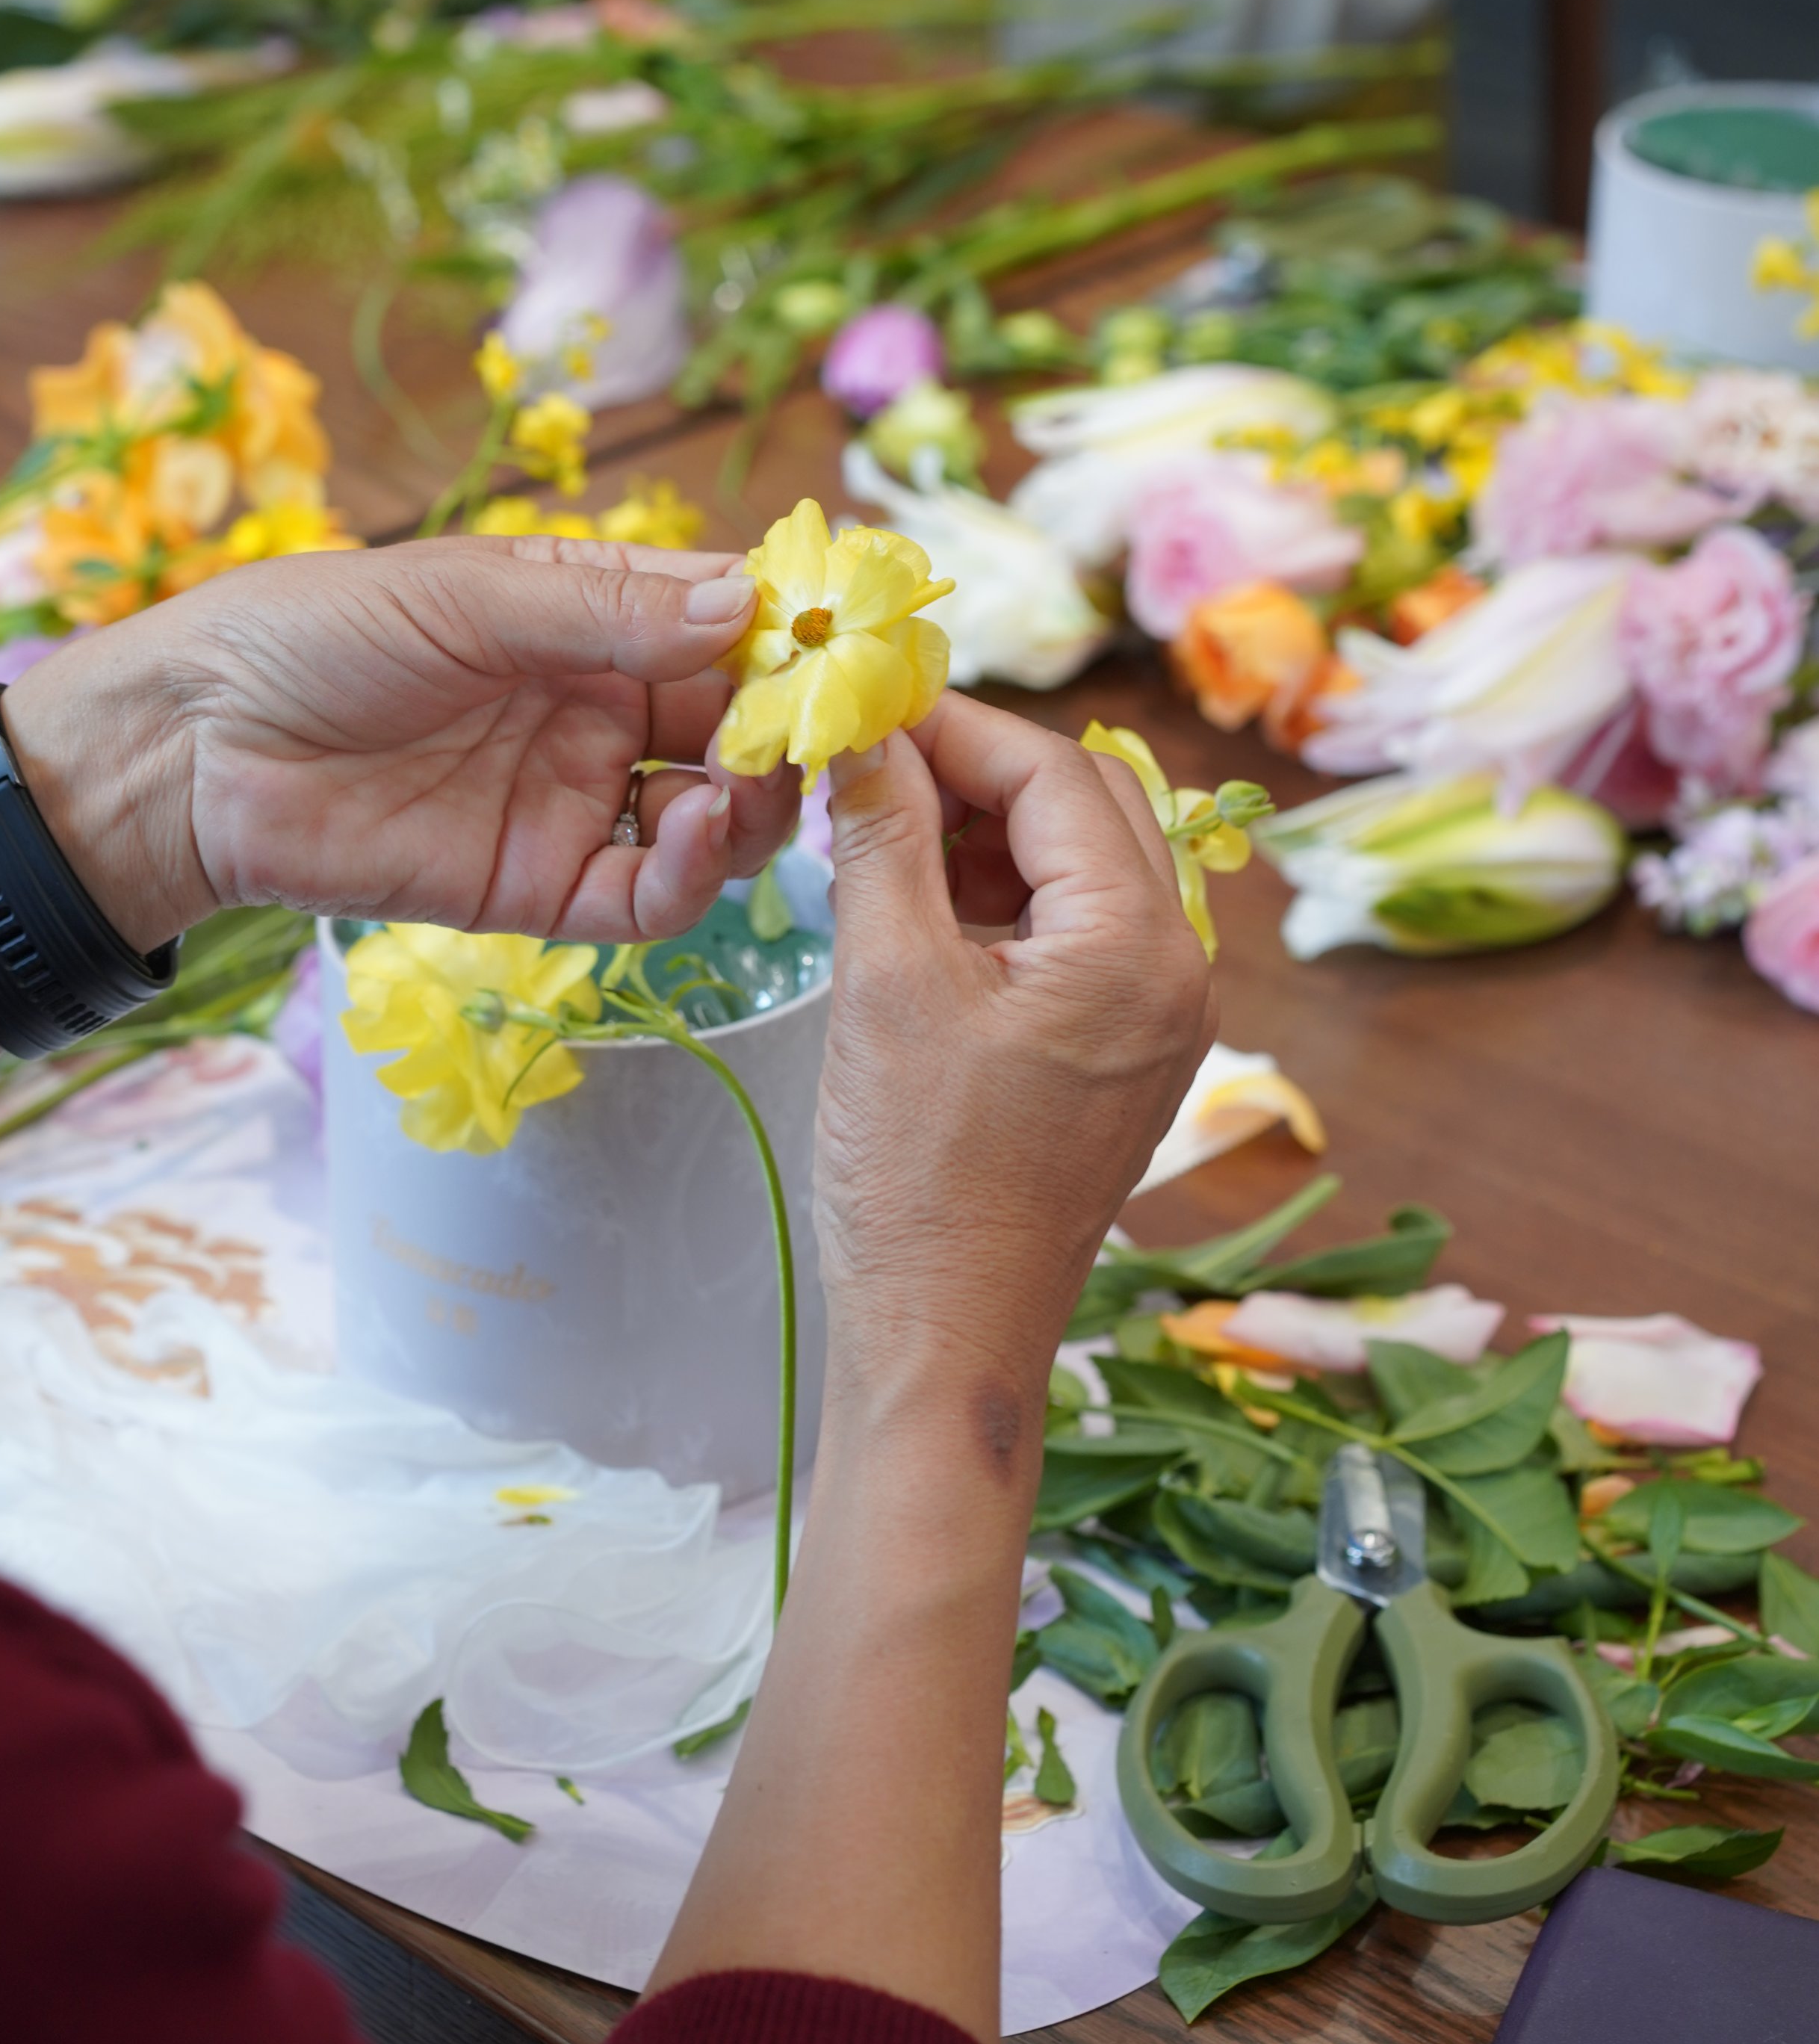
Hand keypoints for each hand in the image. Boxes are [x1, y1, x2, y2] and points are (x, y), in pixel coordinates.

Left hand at [2, 536, 796, 956]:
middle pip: (743, 721)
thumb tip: (750, 604)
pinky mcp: (543, 888)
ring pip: (720, 815)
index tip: (857, 641)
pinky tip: (699, 837)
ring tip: (751, 784)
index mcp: (591, 612)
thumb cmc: (313, 635)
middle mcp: (602, 705)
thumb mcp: (465, 596)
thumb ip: (608, 612)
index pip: (729, 616)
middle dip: (795, 726)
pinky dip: (696, 875)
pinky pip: (652, 896)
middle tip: (826, 730)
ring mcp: (578, 800)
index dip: (799, 629)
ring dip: (760, 802)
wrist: (191, 753)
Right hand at [814, 698, 1215, 1420]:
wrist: (947, 1338)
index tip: (865, 705)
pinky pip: (1079, 931)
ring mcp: (1161, 1015)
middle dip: (980, 770)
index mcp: (1139, 943)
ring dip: (991, 832)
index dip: (956, 726)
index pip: (1057, 772)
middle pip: (1089, 803)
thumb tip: (864, 734)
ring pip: (1086, 863)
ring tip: (880, 838)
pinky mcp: (1126, 1052)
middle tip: (870, 766)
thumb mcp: (887, 983)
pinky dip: (1005, 899)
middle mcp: (1178, 968)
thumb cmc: (918, 1177)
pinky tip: (919, 908)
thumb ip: (884, 839)